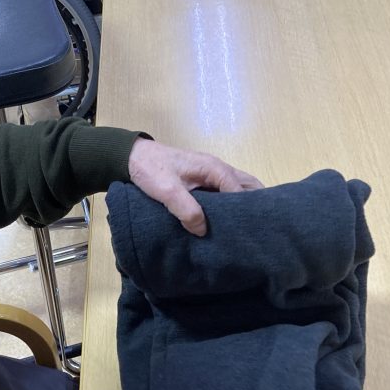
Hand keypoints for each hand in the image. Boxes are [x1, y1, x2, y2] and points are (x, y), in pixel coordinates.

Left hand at [127, 138, 263, 236]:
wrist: (134, 157)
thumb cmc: (152, 170)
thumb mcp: (168, 192)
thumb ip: (187, 210)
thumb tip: (203, 231)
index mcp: (215, 169)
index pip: (241, 192)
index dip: (245, 211)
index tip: (245, 232)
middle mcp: (218, 169)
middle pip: (248, 186)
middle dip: (255, 204)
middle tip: (254, 228)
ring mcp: (212, 173)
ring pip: (238, 188)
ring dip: (243, 203)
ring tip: (242, 227)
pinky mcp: (203, 179)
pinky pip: (225, 190)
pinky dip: (231, 202)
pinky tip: (225, 220)